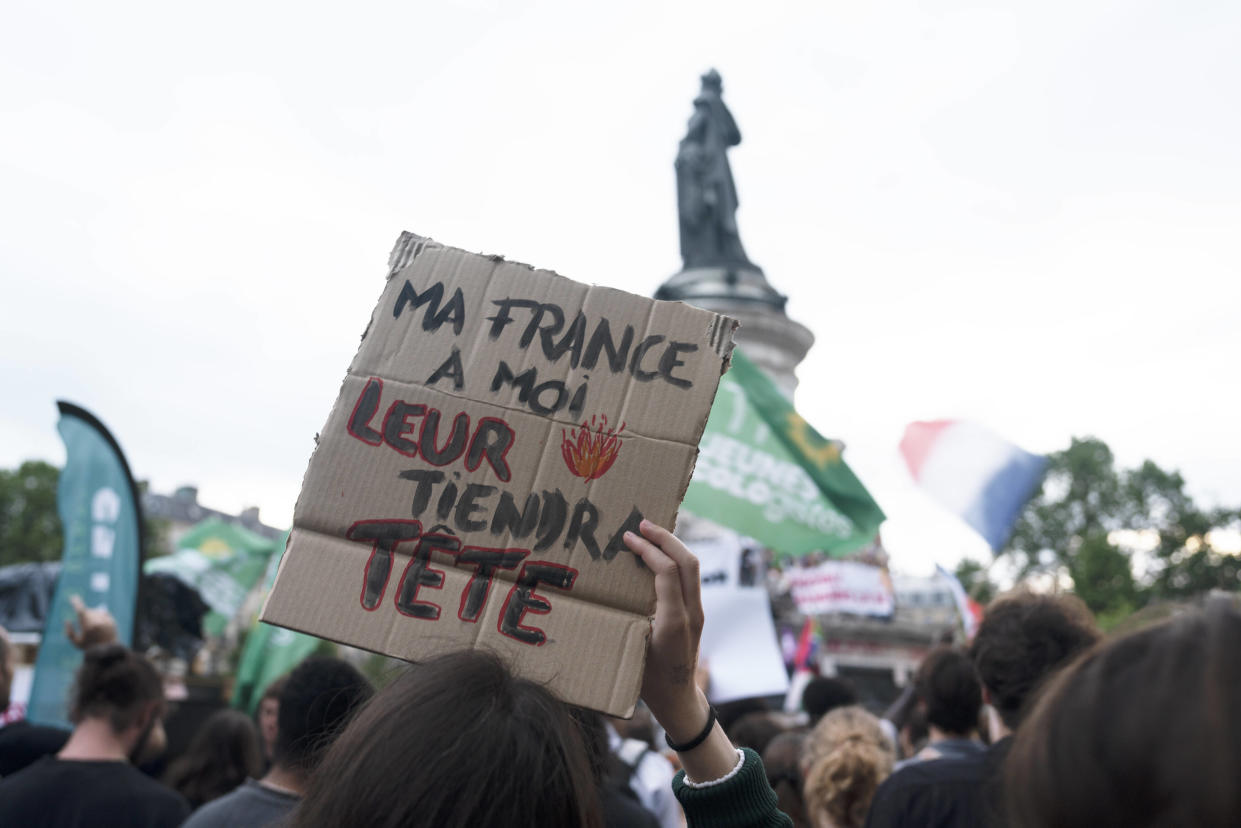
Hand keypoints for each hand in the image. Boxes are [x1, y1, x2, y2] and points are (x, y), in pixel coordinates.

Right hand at [65, 595, 118, 649]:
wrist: (107, 651)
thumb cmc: (89, 648)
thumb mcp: (76, 643)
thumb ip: (69, 632)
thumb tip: (67, 620)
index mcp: (87, 626)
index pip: (80, 610)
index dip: (76, 603)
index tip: (73, 598)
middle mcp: (97, 622)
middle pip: (88, 611)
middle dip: (84, 614)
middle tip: (84, 623)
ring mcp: (106, 621)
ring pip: (96, 612)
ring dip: (92, 615)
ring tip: (93, 628)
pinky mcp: (112, 621)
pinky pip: (104, 614)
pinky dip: (100, 617)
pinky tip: (100, 626)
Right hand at [624, 520, 707, 741]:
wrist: (678, 700)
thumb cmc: (649, 682)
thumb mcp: (634, 650)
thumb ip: (630, 620)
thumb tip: (610, 590)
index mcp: (675, 621)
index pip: (668, 571)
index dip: (648, 550)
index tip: (628, 537)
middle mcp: (691, 612)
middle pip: (687, 561)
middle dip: (666, 537)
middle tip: (643, 523)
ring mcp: (697, 612)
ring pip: (691, 568)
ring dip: (672, 546)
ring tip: (650, 533)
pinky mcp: (695, 614)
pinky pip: (688, 578)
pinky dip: (674, 561)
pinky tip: (657, 557)